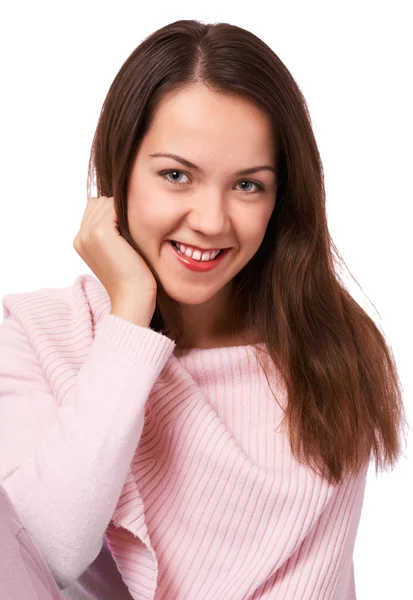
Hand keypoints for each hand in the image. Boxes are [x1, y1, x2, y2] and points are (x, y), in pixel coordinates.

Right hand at [73, 196, 156, 323]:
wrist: (133, 297)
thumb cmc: (132, 277)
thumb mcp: (117, 251)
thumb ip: (111, 231)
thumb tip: (118, 207)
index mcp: (80, 241)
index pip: (94, 208)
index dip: (114, 214)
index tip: (128, 232)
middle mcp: (80, 236)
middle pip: (100, 202)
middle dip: (118, 211)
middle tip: (133, 233)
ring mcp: (87, 234)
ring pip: (107, 203)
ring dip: (123, 212)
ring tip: (135, 234)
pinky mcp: (100, 232)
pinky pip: (113, 206)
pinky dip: (127, 213)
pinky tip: (137, 231)